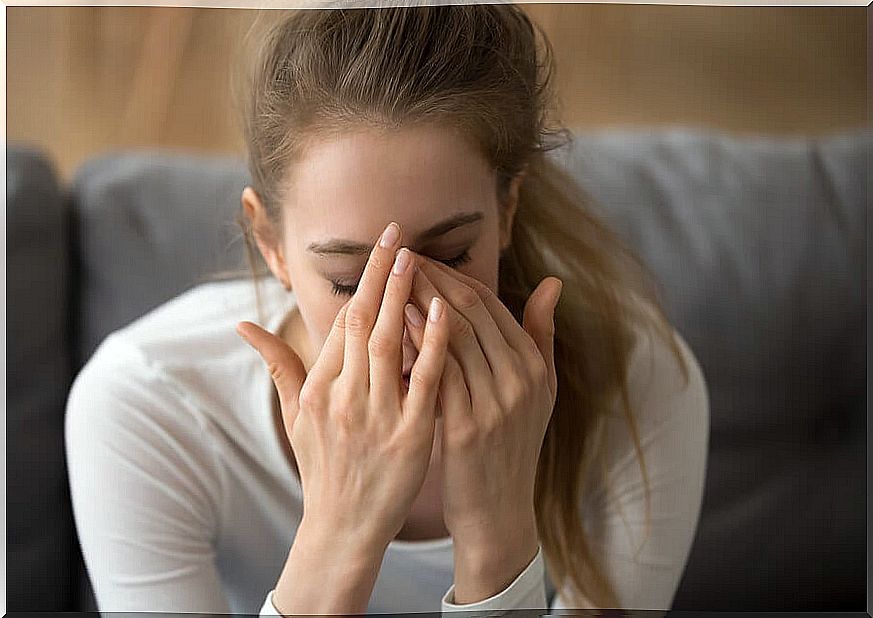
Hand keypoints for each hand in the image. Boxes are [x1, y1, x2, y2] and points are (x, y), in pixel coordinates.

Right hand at [237, 222, 449, 613]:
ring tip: (416, 258)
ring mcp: (377, 416)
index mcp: (318, 388)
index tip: (379, 247)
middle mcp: (343, 397)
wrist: (343, 527)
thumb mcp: (294, 417)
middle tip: (397, 233)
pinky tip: (445, 312)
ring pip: (391, 344)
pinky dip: (435, 344)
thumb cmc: (322, 467)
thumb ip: (277, 365)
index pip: (342, 322)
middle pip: (363, 323)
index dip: (362, 282)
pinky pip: (425, 381)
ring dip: (403, 297)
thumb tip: (243, 324)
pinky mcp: (410, 436)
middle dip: (380, 274)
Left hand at [402, 254, 561, 602]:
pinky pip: (436, 373)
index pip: (489, 304)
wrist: (499, 511)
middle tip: (400, 257)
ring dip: (418, 301)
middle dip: (431, 278)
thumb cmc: (511, 444)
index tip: (422, 258)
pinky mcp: (465, 428)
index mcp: (533, 366)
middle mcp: (519, 380)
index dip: (453, 276)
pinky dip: (415, 343)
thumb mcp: (538, 391)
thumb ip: (541, 335)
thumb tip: (553, 281)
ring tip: (390, 278)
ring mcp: (494, 404)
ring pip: (451, 335)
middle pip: (469, 312)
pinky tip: (393, 323)